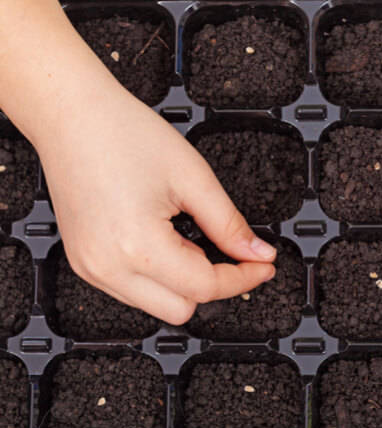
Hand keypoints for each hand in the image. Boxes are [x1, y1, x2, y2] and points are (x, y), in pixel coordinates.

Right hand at [38, 87, 276, 324]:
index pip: (205, 287)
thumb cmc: (122, 134)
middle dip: (212, 284)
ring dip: (183, 282)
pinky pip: (132, 290)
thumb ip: (230, 224)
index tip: (263, 265)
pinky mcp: (83, 263)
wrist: (70, 115)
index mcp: (137, 246)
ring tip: (185, 236)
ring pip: (156, 306)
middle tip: (224, 249)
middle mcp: (108, 267)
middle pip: (181, 310)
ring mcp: (91, 269)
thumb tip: (257, 254)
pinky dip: (158, 276)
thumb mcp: (193, 177)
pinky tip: (163, 241)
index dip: (243, 278)